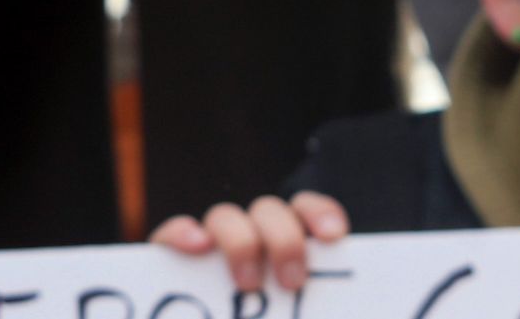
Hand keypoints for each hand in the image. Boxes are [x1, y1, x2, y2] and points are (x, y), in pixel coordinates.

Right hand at [153, 194, 349, 293]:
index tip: (333, 236)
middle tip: (292, 283)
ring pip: (226, 217)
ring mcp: (209, 246)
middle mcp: (250, 238)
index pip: (305, 211)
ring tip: (248, 285)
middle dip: (284, 241)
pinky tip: (197, 246)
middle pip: (269, 211)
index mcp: (285, 248)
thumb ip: (315, 313)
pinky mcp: (169, 258)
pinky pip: (173, 232)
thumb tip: (350, 312)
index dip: (319, 213)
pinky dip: (183, 233)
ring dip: (241, 243)